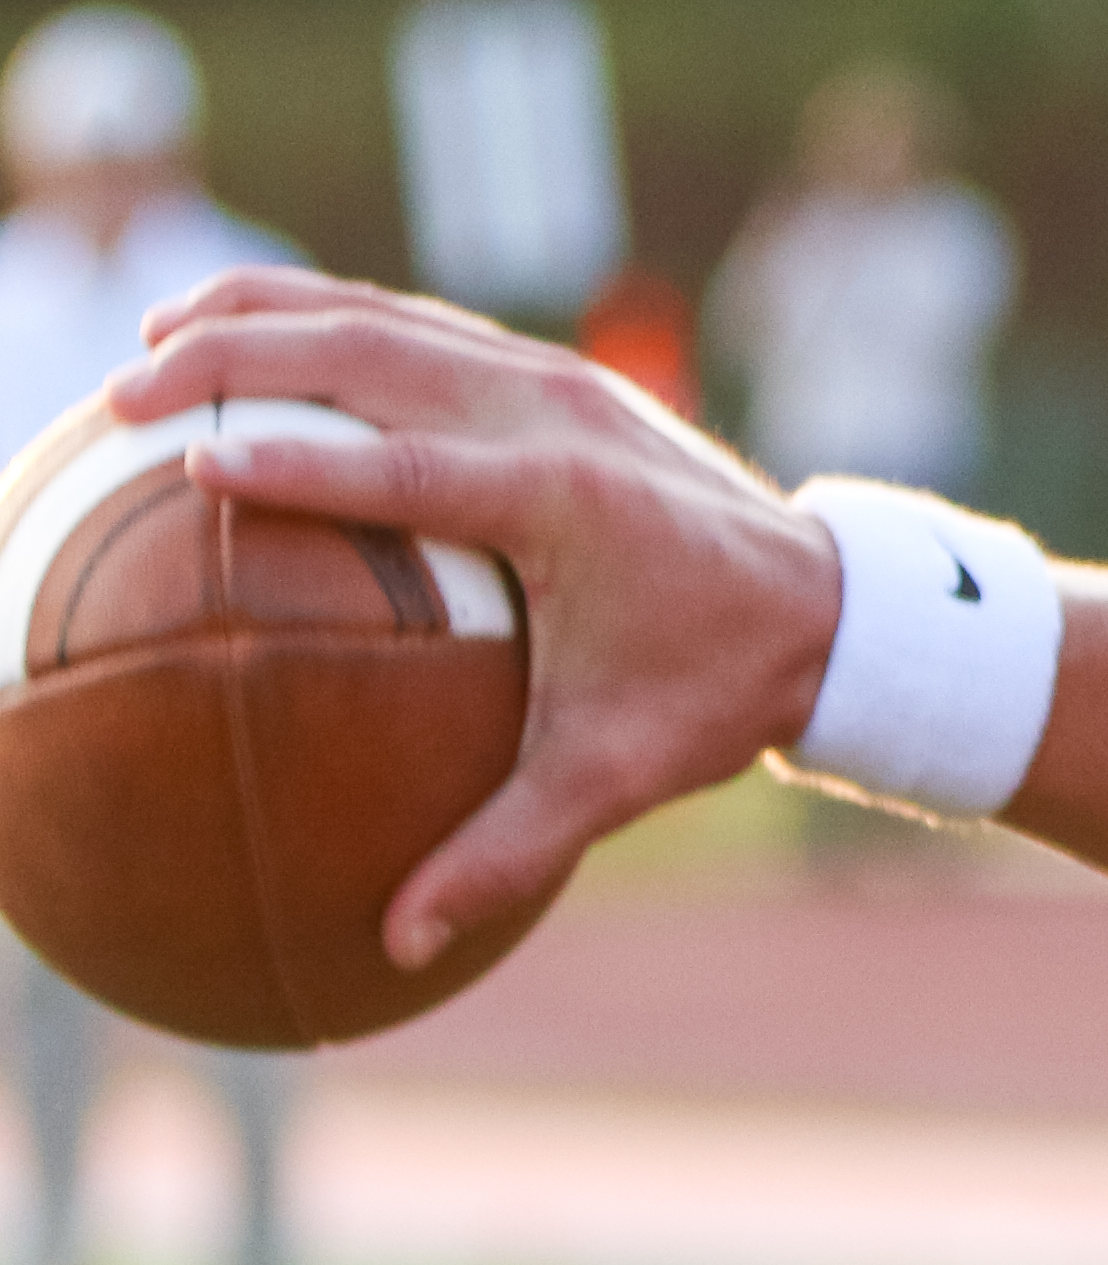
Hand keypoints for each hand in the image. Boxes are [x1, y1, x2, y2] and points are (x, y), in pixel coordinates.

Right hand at [112, 268, 841, 966]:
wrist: (828, 605)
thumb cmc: (716, 694)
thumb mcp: (616, 777)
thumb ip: (504, 855)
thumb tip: (396, 948)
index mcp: (567, 503)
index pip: (410, 470)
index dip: (304, 462)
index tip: (197, 462)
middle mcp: (556, 417)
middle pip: (374, 358)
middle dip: (240, 361)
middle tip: (122, 399)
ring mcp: (556, 381)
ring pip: (387, 320)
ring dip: (267, 317)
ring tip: (154, 336)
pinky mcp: (553, 375)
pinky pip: (419, 327)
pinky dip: (326, 318)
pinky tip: (244, 333)